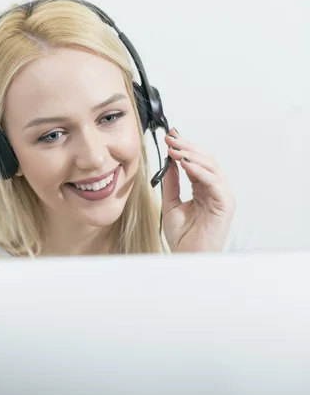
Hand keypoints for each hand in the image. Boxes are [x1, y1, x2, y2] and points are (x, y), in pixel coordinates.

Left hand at [161, 128, 235, 252]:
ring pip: (210, 166)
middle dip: (186, 146)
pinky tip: (185, 162)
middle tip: (170, 138)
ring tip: (174, 148)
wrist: (188, 258)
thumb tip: (169, 162)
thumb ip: (172, 183)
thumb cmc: (183, 238)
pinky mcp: (225, 203)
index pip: (196, 162)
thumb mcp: (171, 203)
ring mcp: (222, 195)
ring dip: (191, 155)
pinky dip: (199, 170)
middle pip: (205, 160)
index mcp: (204, 189)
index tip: (169, 136)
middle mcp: (215, 190)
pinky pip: (213, 181)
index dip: (184, 148)